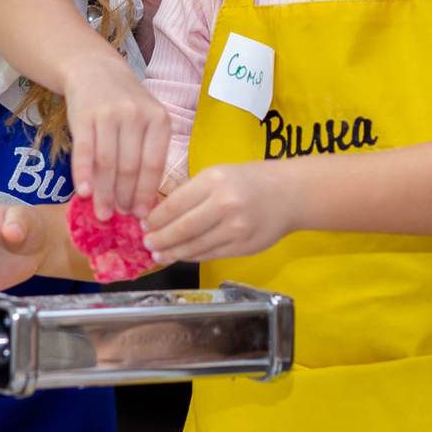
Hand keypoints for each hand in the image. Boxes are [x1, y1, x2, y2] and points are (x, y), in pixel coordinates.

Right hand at [63, 50, 169, 217]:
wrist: (94, 70)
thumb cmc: (126, 104)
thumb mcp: (148, 121)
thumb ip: (148, 154)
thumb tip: (145, 202)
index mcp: (159, 120)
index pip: (153, 165)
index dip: (146, 194)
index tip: (142, 216)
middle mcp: (136, 115)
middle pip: (129, 167)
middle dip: (125, 198)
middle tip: (120, 217)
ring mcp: (109, 114)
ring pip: (107, 163)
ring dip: (104, 193)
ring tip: (102, 213)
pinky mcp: (84, 116)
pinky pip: (84, 151)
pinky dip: (83, 174)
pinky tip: (83, 193)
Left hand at [145, 162, 299, 263]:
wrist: (289, 194)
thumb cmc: (249, 180)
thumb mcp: (218, 174)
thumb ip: (192, 193)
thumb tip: (159, 216)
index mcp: (214, 180)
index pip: (175, 205)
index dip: (155, 219)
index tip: (143, 225)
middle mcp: (225, 204)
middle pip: (182, 228)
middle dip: (159, 239)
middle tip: (146, 244)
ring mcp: (236, 228)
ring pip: (195, 246)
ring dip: (173, 252)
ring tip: (159, 254)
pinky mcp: (244, 246)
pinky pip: (210, 254)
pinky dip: (192, 256)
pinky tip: (182, 255)